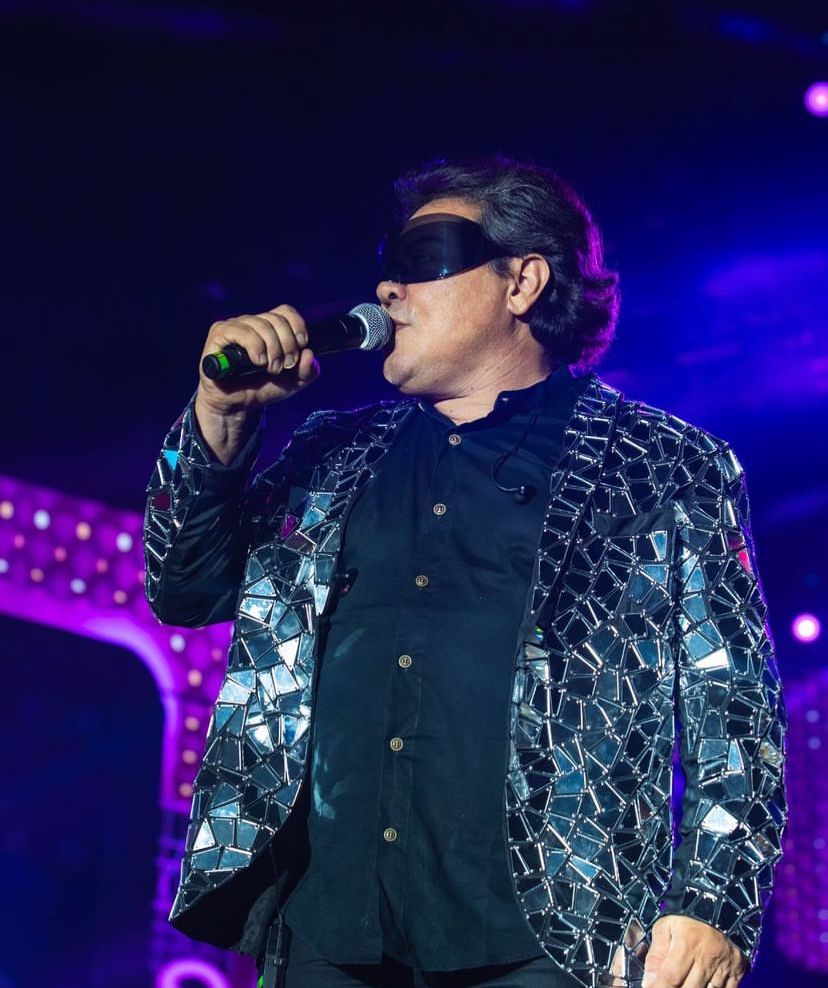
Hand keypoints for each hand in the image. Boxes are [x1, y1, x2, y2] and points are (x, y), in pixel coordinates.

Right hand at [194, 304, 320, 463]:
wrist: (237, 406)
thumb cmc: (262, 388)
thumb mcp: (293, 382)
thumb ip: (307, 371)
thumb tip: (309, 354)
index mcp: (269, 328)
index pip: (285, 311)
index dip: (297, 325)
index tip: (302, 345)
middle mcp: (251, 323)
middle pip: (276, 319)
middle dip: (287, 344)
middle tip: (286, 366)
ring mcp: (234, 327)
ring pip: (260, 325)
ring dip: (272, 349)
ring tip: (271, 368)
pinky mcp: (218, 336)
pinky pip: (239, 331)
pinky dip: (254, 346)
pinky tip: (257, 361)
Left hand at [642, 915, 747, 987]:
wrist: (717, 906)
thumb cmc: (686, 919)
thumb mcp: (664, 928)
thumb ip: (656, 956)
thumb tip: (649, 982)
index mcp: (687, 942)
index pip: (671, 977)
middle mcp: (708, 955)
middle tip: (668, 985)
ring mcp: (726, 965)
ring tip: (685, 983)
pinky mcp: (739, 971)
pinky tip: (702, 985)